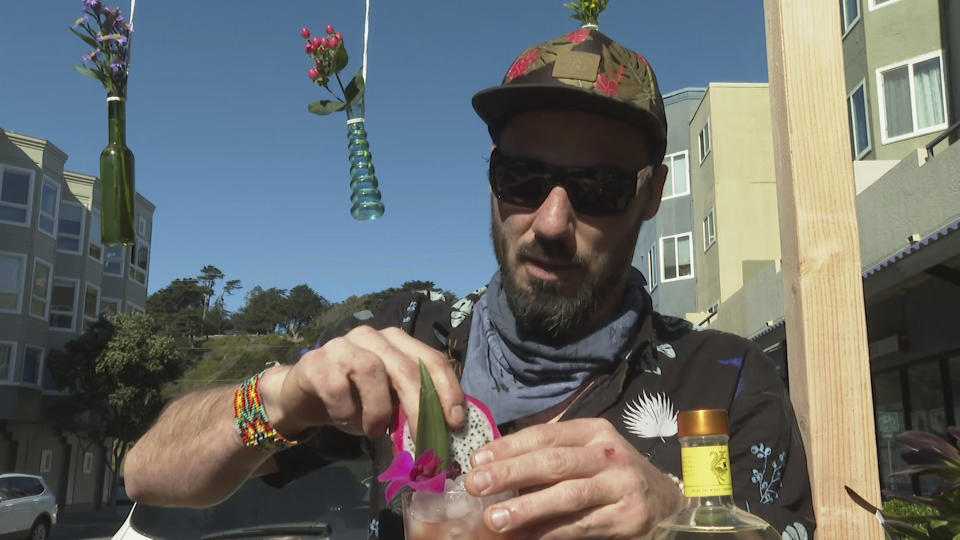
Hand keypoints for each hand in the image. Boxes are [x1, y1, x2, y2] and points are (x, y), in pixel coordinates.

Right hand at [259, 325, 465, 438]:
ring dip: (378, 409)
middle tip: (422, 439)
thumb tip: (443, 430)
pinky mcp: (314, 361)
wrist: (299, 397)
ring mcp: (341, 345)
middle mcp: (371, 336)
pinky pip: (336, 386)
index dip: (447, 390)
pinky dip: (346, 412)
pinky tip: (346, 422)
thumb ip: (411, 405)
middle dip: (419, 406)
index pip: (431, 359)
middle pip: (405, 366)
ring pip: (371, 370)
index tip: (455, 421)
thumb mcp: (388, 402)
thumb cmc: (352, 399)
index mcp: (396, 341)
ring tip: (375, 431)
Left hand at [464, 418, 683, 538]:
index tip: (477, 460)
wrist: (663, 499)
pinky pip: (580, 526)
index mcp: (592, 431)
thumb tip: (493, 468)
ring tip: (495, 518)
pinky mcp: (626, 517)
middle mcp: (608, 455)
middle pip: (553, 462)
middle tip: (477, 485)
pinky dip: (550, 532)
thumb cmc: (610, 472)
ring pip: (567, 495)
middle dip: (511, 473)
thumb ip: (549, 455)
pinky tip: (525, 537)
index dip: (509, 447)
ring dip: (527, 508)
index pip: (545, 436)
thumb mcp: (586, 451)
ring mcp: (620, 486)